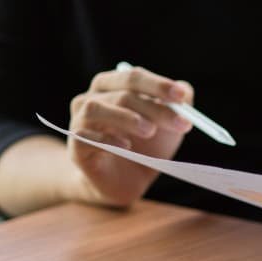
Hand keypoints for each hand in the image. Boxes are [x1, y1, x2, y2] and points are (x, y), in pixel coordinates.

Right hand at [67, 65, 193, 206]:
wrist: (122, 183)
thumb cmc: (144, 148)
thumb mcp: (167, 127)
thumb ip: (177, 106)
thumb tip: (186, 89)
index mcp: (112, 87)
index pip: (133, 77)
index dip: (158, 85)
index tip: (182, 96)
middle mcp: (91, 99)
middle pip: (121, 93)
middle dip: (153, 106)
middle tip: (180, 122)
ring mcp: (79, 122)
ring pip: (96, 108)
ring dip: (126, 118)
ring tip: (150, 131)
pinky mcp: (76, 147)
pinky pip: (85, 137)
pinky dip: (107, 140)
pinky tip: (126, 146)